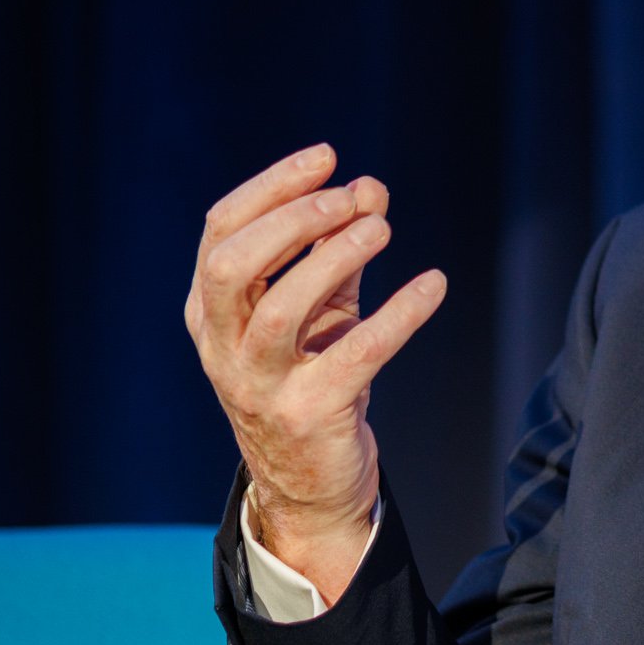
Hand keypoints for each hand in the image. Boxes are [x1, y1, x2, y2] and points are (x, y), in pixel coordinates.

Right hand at [184, 144, 446, 602]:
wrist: (311, 487)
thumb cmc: (310, 381)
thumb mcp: (316, 312)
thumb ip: (335, 252)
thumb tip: (370, 188)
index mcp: (211, 313)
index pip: (221, 231)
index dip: (273, 187)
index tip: (328, 157)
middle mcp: (223, 347)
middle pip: (233, 264)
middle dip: (293, 219)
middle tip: (354, 198)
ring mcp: (261, 385)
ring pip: (282, 308)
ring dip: (335, 257)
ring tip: (384, 228)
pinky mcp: (311, 415)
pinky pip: (358, 354)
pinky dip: (400, 313)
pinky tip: (433, 284)